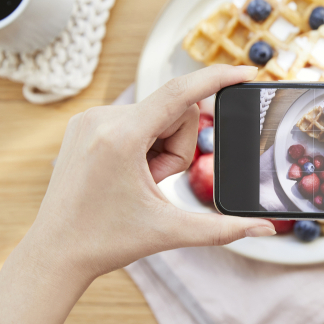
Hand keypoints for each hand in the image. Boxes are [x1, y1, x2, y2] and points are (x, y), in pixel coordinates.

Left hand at [28, 64, 274, 282]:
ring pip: (156, 117)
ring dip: (161, 150)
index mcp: (122, 137)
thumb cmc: (107, 240)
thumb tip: (266, 229)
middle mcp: (102, 118)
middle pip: (174, 114)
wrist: (57, 252)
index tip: (246, 72)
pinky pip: (135, 120)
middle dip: (178, 149)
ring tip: (138, 182)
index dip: (218, 79)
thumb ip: (225, 229)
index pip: (181, 93)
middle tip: (154, 183)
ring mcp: (91, 119)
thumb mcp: (172, 231)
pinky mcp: (87, 125)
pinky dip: (144, 145)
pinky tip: (127, 173)